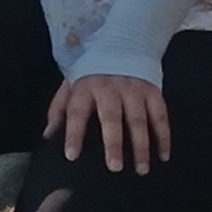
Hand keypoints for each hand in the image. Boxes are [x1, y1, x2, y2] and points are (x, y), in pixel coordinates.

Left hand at [46, 64, 173, 174]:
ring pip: (138, 120)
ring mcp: (134, 89)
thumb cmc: (93, 70)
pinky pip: (160, 116)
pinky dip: (163, 136)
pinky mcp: (153, 91)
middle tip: (115, 167)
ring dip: (141, 145)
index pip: (76, 112)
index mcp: (86, 87)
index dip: (73, 134)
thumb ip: (59, 109)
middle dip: (113, 143)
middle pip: (111, 117)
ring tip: (141, 169)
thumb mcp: (71, 83)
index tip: (72, 155)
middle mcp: (110, 88)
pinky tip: (163, 155)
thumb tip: (48, 135)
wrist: (124, 41)